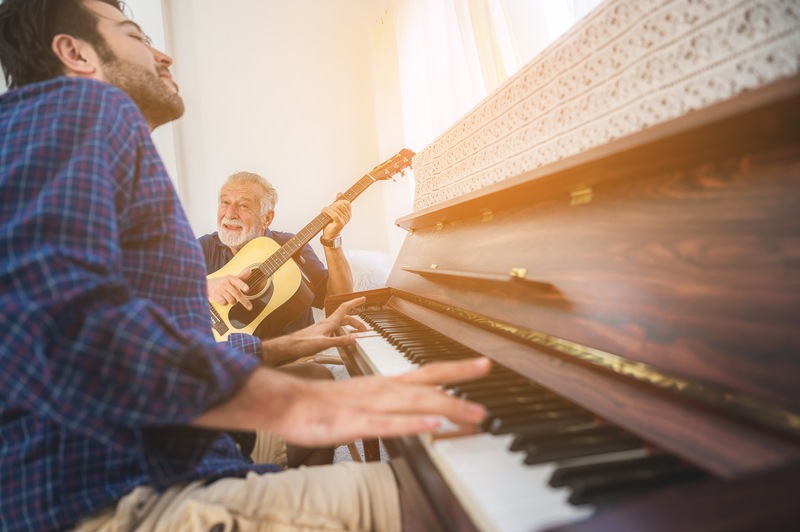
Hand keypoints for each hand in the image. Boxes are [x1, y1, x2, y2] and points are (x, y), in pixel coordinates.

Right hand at [195, 357, 492, 445]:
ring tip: (473, 415)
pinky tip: (431, 426)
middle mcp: (382, 390)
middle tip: (488, 402)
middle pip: (428, 387)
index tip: (484, 365)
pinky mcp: (353, 422)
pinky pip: (387, 424)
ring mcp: (369, 405)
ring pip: (414, 404)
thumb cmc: (322, 405)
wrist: (285, 402)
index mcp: (385, 385)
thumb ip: (389, 407)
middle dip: (461, 392)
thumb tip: (416, 412)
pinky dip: (411, 424)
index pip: (428, 373)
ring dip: (446, 408)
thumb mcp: (362, 404)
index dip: (457, 369)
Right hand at [207, 270, 252, 309]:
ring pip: (231, 300)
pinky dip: (226, 303)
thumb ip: (242, 276)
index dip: (242, 285)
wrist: (207, 284)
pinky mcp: (215, 296)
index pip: (237, 281)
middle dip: (244, 301)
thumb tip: (249, 270)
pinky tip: (224, 299)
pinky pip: (224, 303)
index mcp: (230, 278)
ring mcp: (220, 290)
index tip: (247, 289)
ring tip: (231, 297)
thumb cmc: (223, 282)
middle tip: (250, 307)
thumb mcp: (231, 278)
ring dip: (233, 301)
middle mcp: (225, 284)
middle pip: (236, 294)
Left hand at [260, 297, 367, 363]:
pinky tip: (341, 336)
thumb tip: (356, 338)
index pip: (344, 308)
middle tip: (364, 328)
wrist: (288, 347)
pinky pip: (334, 329)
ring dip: (349, 325)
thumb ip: (340, 341)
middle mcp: (327, 323)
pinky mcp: (319, 334)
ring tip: (356, 331)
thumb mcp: (324, 344)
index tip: (363, 299)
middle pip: (345, 317)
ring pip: (339, 323)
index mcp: (329, 323)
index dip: (354, 302)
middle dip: (356, 320)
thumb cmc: (302, 344)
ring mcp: (323, 328)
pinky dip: (342, 330)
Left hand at [321, 197, 350, 239]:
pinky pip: (334, 214)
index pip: (346, 202)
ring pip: (336, 209)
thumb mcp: (335, 211)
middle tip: (328, 209)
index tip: (333, 204)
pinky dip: (328, 211)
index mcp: (348, 213)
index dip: (339, 201)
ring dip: (328, 208)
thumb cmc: (331, 223)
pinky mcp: (339, 223)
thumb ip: (338, 202)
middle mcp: (348, 217)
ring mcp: (344, 220)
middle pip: (340, 204)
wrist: (329, 234)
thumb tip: (339, 193)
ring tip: (324, 211)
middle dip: (332, 205)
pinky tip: (324, 211)